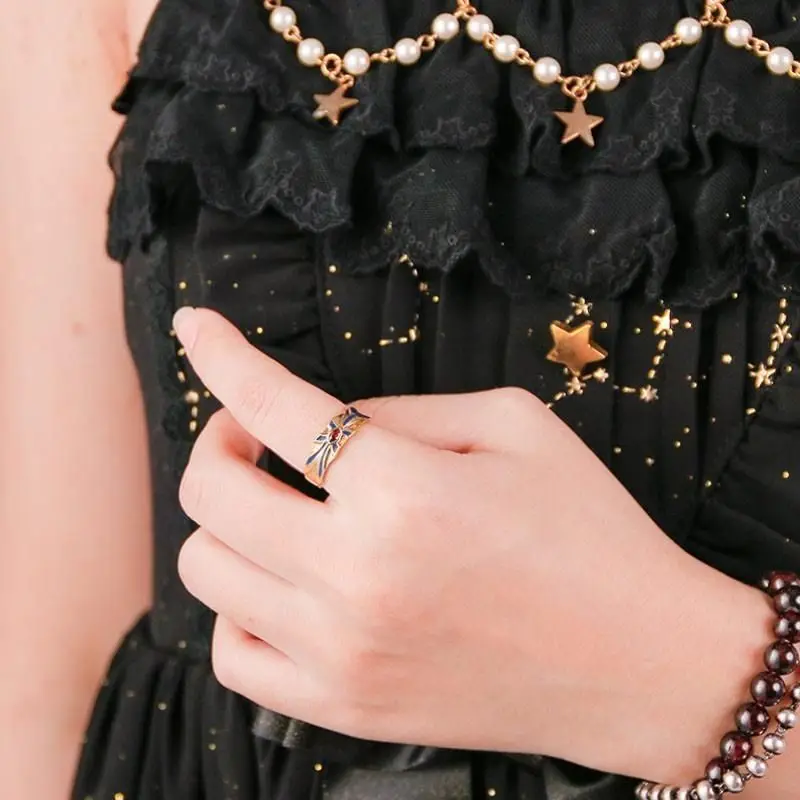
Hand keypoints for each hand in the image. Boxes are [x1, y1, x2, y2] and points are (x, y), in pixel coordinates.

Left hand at [173, 307, 769, 781]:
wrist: (639, 663)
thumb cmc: (590, 532)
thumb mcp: (513, 426)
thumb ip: (402, 411)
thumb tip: (323, 418)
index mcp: (401, 490)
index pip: (271, 403)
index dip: (220, 353)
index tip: (197, 327)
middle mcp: (354, 575)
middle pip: (210, 492)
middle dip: (219, 440)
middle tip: (257, 433)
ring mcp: (340, 652)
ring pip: (207, 571)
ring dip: (227, 521)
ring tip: (280, 509)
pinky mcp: (344, 707)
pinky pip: (233, 656)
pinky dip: (239, 605)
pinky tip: (282, 584)